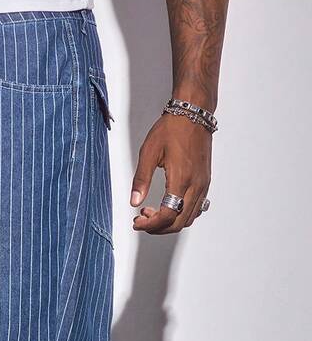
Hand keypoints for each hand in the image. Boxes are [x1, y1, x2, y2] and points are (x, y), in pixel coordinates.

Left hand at [130, 113, 211, 233]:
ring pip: (189, 218)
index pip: (168, 215)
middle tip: (142, 220)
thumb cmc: (172, 128)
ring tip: (152, 212)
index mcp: (181, 179)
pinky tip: (168, 206)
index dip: (150, 225)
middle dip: (158, 227)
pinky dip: (181, 215)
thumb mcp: (149, 152)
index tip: (137, 222)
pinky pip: (196, 208)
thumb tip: (134, 201)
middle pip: (179, 223)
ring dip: (170, 222)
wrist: (194, 113)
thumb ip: (141, 179)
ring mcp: (203, 184)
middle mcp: (196, 184)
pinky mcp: (205, 181)